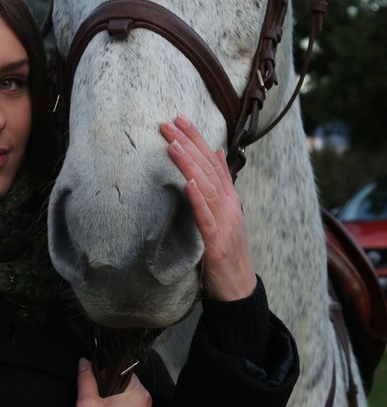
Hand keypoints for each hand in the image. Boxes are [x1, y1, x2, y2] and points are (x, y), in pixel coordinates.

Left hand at [160, 115, 256, 300]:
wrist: (239, 287)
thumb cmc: (227, 250)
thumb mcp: (224, 213)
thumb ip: (221, 184)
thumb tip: (214, 153)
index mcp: (229, 198)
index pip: (212, 160)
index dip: (196, 138)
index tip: (179, 118)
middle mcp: (229, 205)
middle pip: (207, 168)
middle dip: (188, 144)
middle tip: (168, 123)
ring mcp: (225, 223)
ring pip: (206, 188)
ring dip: (190, 165)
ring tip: (174, 145)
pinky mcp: (216, 243)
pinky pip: (206, 217)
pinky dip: (198, 199)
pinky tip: (188, 184)